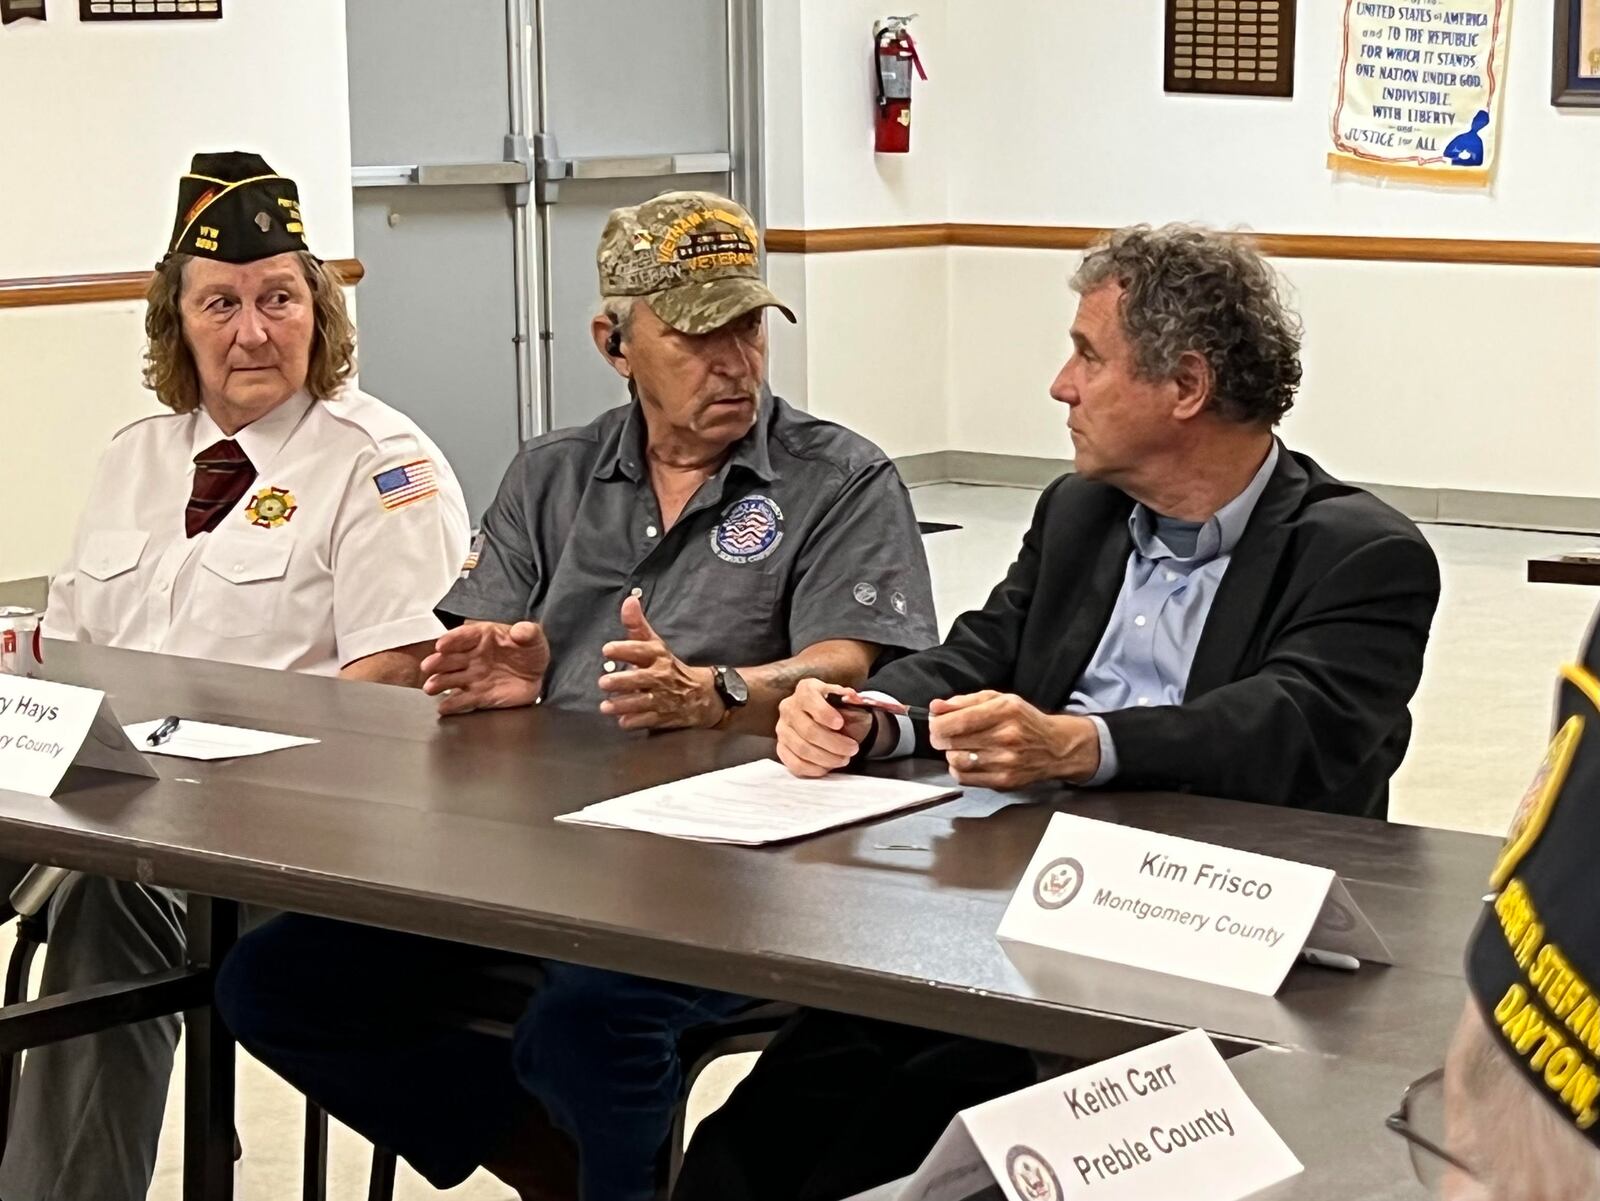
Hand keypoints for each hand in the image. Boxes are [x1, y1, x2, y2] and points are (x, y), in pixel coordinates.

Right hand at [422, 621, 549, 715]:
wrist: (537, 675)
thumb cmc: (530, 650)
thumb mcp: (533, 637)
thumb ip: (528, 632)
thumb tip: (520, 630)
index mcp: (483, 637)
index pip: (464, 636)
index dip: (452, 639)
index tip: (442, 645)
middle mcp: (473, 657)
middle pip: (451, 658)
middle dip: (438, 662)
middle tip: (428, 666)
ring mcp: (474, 677)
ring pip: (452, 679)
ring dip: (439, 682)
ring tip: (430, 687)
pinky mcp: (479, 696)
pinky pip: (463, 700)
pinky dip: (453, 704)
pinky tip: (443, 708)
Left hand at [597, 596, 722, 730]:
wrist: (702, 694)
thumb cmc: (669, 666)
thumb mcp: (655, 644)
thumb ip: (637, 625)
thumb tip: (629, 600)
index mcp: (658, 655)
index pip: (641, 650)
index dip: (625, 649)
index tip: (608, 649)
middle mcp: (661, 676)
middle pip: (641, 678)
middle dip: (622, 681)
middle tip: (604, 682)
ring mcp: (663, 698)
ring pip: (642, 701)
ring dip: (623, 705)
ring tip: (606, 706)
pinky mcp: (664, 716)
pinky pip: (649, 720)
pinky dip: (636, 721)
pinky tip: (623, 721)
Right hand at [775, 679, 879, 777]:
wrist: (816, 715)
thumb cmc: (832, 706)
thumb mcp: (842, 696)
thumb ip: (849, 697)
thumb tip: (852, 697)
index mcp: (805, 690)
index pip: (810, 700)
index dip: (825, 714)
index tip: (840, 724)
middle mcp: (789, 707)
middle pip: (808, 730)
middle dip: (834, 743)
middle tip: (852, 749)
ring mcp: (782, 729)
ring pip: (802, 749)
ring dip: (826, 758)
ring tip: (844, 759)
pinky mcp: (781, 747)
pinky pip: (794, 763)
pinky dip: (813, 768)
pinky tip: (827, 767)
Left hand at [928, 691, 1098, 789]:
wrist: (1055, 747)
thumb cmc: (1023, 720)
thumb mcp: (998, 700)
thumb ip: (964, 701)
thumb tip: (935, 707)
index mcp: (1005, 710)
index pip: (956, 721)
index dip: (937, 724)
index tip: (936, 723)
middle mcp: (1006, 736)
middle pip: (951, 742)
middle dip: (941, 738)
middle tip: (945, 735)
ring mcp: (1006, 762)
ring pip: (955, 761)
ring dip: (951, 754)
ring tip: (961, 747)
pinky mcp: (1004, 781)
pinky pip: (964, 777)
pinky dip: (958, 769)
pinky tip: (969, 760)